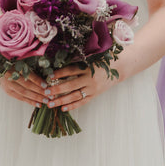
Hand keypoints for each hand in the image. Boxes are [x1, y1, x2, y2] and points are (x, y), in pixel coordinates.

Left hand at [0, 65, 115, 111]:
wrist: (119, 67)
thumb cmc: (100, 59)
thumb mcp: (89, 57)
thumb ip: (76, 60)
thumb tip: (57, 61)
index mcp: (87, 66)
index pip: (71, 70)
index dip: (59, 73)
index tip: (49, 76)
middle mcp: (90, 78)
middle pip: (70, 85)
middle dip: (57, 89)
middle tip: (45, 92)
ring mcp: (92, 88)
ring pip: (75, 96)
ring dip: (61, 100)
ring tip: (50, 103)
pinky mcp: (95, 95)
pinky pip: (82, 101)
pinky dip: (73, 106)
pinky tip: (63, 108)